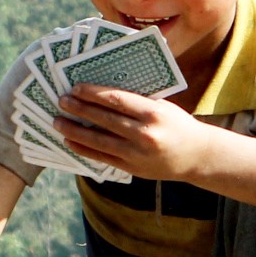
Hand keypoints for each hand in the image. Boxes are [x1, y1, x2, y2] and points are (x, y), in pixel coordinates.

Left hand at [55, 84, 215, 181]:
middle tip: (62, 101)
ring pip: (99, 141)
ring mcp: (137, 154)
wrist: (197, 156)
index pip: (117, 100)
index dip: (94, 94)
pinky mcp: (132, 169)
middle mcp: (145, 135)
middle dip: (80, 109)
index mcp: (154, 114)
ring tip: (58, 122)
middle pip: (105, 120)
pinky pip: (103, 158)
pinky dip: (84, 149)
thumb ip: (136, 101)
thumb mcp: (162, 107)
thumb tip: (101, 92)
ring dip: (75, 131)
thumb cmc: (177, 124)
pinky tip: (70, 141)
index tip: (76, 88)